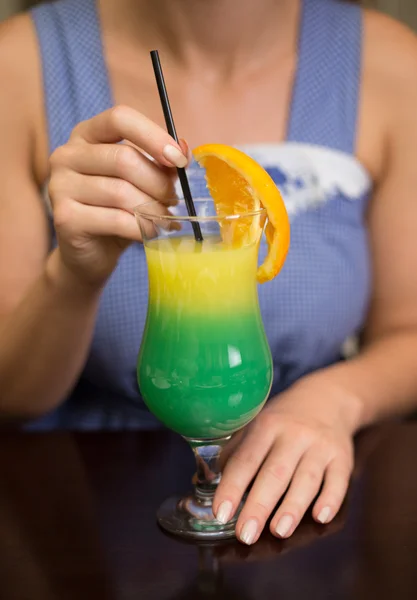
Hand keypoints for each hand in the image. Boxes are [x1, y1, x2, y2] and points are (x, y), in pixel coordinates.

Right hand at [48, 105, 187, 287]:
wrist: (90, 253)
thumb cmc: (117, 211)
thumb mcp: (139, 181)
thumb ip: (159, 163)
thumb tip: (183, 151)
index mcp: (86, 135)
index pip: (120, 119)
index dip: (153, 136)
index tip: (178, 159)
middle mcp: (67, 156)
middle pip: (124, 159)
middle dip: (158, 183)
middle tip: (174, 200)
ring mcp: (60, 186)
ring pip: (121, 192)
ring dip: (153, 209)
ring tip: (165, 219)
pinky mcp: (65, 218)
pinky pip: (116, 220)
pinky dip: (142, 228)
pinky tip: (153, 232)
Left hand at [213, 371, 359, 544]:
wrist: (327, 399)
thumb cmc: (282, 420)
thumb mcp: (256, 425)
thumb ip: (234, 453)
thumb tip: (203, 483)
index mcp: (266, 426)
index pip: (246, 459)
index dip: (232, 486)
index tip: (220, 512)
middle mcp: (293, 435)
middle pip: (275, 473)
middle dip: (259, 505)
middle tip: (245, 534)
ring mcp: (320, 446)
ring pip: (307, 479)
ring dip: (292, 506)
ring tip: (278, 532)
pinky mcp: (342, 457)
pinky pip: (338, 480)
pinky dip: (331, 499)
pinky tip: (320, 516)